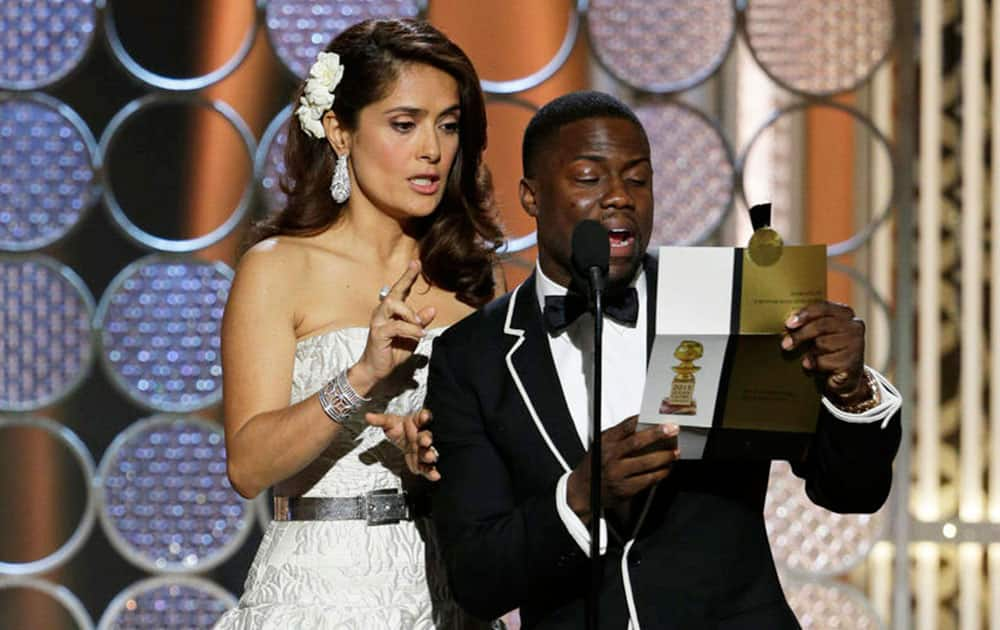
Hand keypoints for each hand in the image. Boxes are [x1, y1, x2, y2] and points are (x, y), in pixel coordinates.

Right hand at [351, 260, 436, 394]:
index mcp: (391, 311)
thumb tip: (432, 308)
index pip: (399, 290)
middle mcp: (382, 312)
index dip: (407, 276)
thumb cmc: (393, 351)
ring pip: (393, 305)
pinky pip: (396, 326)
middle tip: (417, 270)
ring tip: (420, 325)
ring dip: (410, 313)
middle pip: (393, 292)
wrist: (377, 370)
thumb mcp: (413, 335)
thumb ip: (421, 322)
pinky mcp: (378, 333)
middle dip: (405, 280)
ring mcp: (378, 322)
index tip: (416, 263)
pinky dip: (410, 329)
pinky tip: (420, 335)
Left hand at [365, 409, 439, 480]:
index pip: (422, 417)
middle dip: (426, 439)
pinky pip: (428, 467)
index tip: (424, 417)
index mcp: (417, 422)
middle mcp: (422, 435)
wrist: (403, 438)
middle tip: (426, 441)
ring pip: (428, 452)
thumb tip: (368, 417)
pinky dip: (431, 472)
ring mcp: (423, 449)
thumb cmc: (400, 428)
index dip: (424, 416)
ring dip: (430, 455)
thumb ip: (380, 420)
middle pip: (426, 436)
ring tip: (430, 457)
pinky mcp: (422, 463)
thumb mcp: (389, 422)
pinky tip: (435, 475)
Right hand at [566, 416, 678, 524]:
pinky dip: (660, 473)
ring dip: (664, 456)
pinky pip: (648, 479)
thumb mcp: (600, 445)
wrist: (584, 491)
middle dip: (658, 435)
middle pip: (637, 443)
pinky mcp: (625, 489)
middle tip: (673, 430)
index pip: (625, 427)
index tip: (657, 417)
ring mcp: (618, 474)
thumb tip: (642, 425)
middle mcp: (610, 458)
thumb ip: (617, 436)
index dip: (642, 421)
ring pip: (646, 463)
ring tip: (675, 452)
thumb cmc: (595, 466)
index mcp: (604, 443)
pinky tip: (666, 468)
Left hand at [782, 301, 869, 402]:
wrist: (846, 375)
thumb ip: (808, 325)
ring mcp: (856, 343)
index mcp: (845, 313)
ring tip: (811, 357)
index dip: (804, 314)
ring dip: (811, 352)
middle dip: (800, 335)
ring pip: (822, 343)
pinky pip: (825, 361)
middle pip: (821, 325)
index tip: (788, 324)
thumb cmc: (828, 350)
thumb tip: (787, 326)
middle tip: (785, 344)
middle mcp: (854, 325)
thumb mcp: (819, 334)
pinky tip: (818, 367)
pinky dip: (816, 365)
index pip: (823, 307)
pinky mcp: (853, 361)